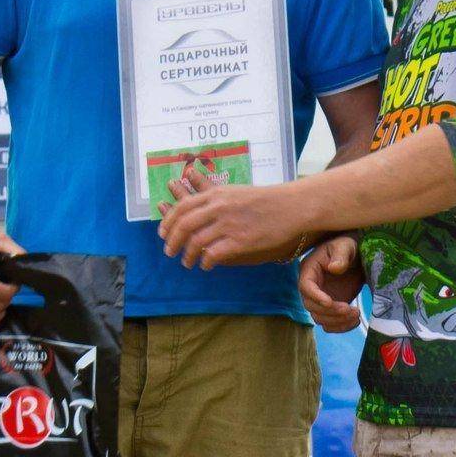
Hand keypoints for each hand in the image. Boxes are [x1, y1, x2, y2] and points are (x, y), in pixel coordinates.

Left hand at [158, 173, 308, 267]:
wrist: (292, 206)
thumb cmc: (265, 199)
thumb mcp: (235, 190)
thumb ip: (213, 195)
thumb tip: (193, 192)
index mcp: (216, 194)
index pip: (182, 208)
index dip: (169, 222)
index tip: (163, 234)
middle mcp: (219, 207)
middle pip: (184, 226)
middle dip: (172, 241)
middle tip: (169, 252)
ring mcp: (229, 224)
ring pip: (196, 242)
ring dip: (187, 255)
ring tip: (187, 263)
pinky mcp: (241, 240)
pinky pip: (213, 254)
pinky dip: (205, 262)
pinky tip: (206, 266)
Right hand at [299, 235, 363, 331]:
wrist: (358, 257)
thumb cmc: (349, 246)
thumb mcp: (345, 246)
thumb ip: (340, 255)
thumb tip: (334, 268)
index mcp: (309, 270)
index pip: (305, 286)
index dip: (315, 296)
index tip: (330, 302)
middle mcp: (311, 287)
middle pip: (311, 306)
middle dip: (330, 311)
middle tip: (350, 309)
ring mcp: (321, 299)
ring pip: (320, 318)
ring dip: (337, 321)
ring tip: (356, 314)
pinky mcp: (331, 308)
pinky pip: (331, 324)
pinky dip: (341, 327)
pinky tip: (355, 321)